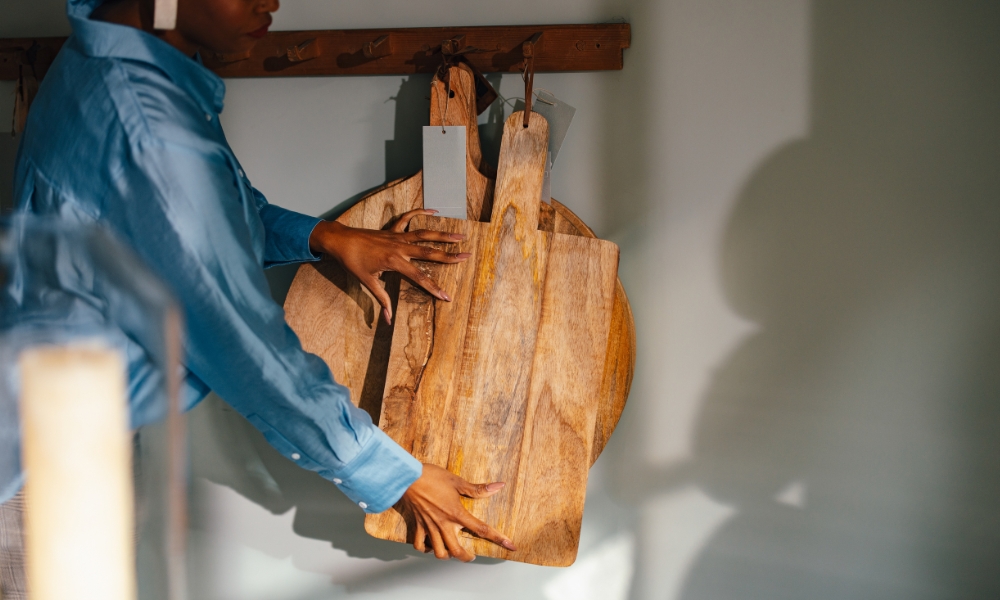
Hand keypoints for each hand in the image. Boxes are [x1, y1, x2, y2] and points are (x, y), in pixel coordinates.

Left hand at [309, 209, 470, 323]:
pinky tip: (434, 211)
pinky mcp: (392, 229)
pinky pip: (409, 218)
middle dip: (449, 256)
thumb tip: (388, 319)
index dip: (434, 288)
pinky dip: (421, 212)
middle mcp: (400, 247)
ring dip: (443, 234)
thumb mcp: (367, 282)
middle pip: (429, 252)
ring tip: (460, 234)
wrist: (340, 241)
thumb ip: (381, 300)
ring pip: (425, 234)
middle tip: (466, 256)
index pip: (420, 278)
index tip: (447, 296)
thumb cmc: (352, 262)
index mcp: (395, 262)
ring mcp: (397, 236)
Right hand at [398, 463, 517, 560]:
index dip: (498, 539)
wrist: (406, 477)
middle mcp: (444, 524)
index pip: (481, 529)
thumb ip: (477, 489)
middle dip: (466, 557)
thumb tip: (498, 486)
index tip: (510, 546)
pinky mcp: (418, 526)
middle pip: (457, 551)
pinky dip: (426, 549)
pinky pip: (420, 545)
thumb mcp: (456, 481)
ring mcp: (430, 527)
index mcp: (456, 514)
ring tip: (452, 552)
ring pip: (439, 552)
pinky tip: (431, 545)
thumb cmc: (431, 477)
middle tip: (471, 555)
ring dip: (447, 555)